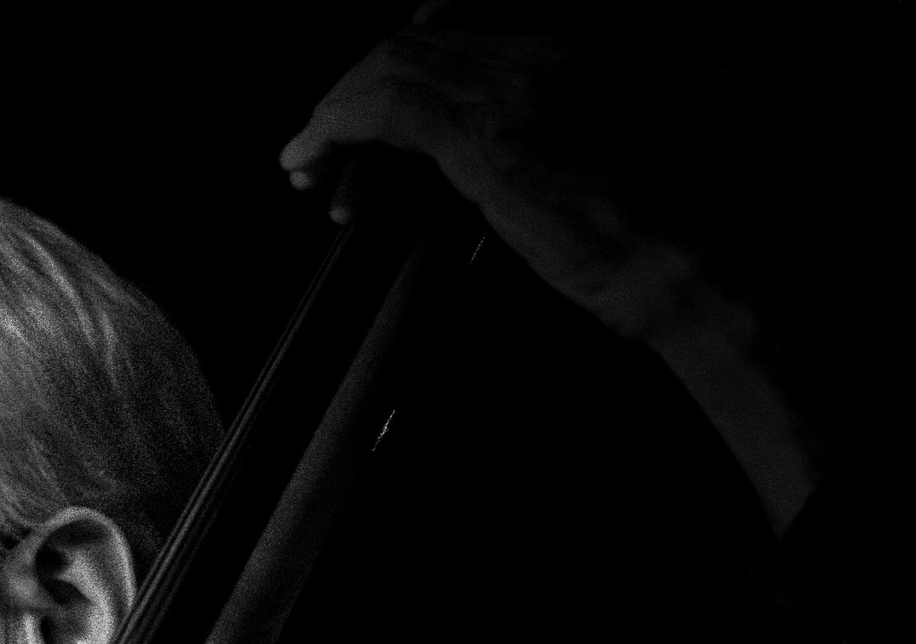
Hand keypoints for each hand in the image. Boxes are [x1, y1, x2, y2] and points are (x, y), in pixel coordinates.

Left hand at [280, 14, 696, 340]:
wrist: (695, 261)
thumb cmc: (671, 237)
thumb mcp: (612, 168)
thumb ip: (552, 144)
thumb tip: (502, 165)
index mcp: (573, 45)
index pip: (458, 27)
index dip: (399, 67)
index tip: (369, 124)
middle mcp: (540, 46)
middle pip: (416, 41)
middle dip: (357, 92)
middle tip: (320, 149)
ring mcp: (514, 84)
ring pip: (391, 66)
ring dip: (336, 113)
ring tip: (304, 162)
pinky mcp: (488, 133)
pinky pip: (385, 108)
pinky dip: (335, 129)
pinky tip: (308, 162)